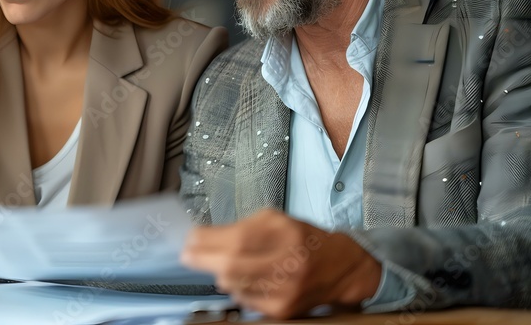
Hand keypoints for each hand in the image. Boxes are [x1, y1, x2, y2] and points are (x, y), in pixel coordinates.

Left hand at [180, 209, 380, 318]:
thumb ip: (242, 227)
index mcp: (284, 234)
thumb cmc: (304, 240)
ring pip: (233, 285)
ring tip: (219, 264)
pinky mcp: (283, 309)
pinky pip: (244, 300)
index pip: (236, 238)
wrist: (342, 268)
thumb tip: (203, 236)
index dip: (206, 240)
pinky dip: (236, 289)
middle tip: (188, 254)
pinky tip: (242, 280)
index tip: (189, 238)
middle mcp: (287, 262)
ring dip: (219, 274)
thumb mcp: (275, 221)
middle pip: (230, 266)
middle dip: (202, 259)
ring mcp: (286, 289)